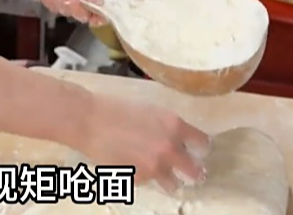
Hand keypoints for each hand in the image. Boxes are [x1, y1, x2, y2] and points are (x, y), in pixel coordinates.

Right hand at [82, 93, 209, 192]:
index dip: (199, 146)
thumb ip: (168, 125)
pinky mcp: (139, 180)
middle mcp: (170, 149)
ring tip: (159, 170)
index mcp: (174, 125)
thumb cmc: (116, 107)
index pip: (202, 143)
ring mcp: (155, 167)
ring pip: (175, 185)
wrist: (89, 120)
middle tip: (186, 167)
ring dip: (170, 178)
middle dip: (192, 169)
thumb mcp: (150, 109)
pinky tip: (134, 163)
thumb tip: (179, 138)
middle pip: (196, 171)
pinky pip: (150, 183)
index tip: (196, 148)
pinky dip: (146, 177)